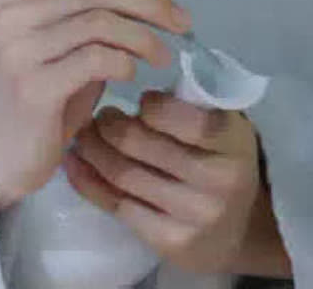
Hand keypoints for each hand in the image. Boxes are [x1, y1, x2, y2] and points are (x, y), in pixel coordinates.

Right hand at [0, 0, 188, 209]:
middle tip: (181, 21)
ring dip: (146, 38)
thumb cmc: (43, 91)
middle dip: (150, 2)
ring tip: (164, 56)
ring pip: (102, 23)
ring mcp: (20, 51)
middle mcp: (12, 15)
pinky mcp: (35, 88)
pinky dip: (126, 63)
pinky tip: (133, 75)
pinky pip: (97, 60)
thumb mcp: (62, 39)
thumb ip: (84, 4)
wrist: (8, 155)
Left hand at [65, 90, 284, 276]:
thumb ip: (191, 103)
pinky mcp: (170, 243)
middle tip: (98, 116)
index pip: (185, 118)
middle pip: (140, 144)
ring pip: (122, 174)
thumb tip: (134, 69)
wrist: (237, 231)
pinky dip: (87, 180)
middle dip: (109, 124)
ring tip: (83, 135)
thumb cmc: (221, 161)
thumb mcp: (223, 127)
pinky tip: (75, 163)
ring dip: (92, 149)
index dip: (152, 106)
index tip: (140, 100)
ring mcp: (195, 215)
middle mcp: (219, 182)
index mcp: (234, 143)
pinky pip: (116, 205)